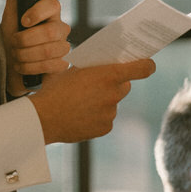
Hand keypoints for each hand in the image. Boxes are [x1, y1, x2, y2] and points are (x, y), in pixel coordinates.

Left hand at [0, 0, 71, 95]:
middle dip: (25, 40)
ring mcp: (63, 47)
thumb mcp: (9, 17)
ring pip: (50, 50)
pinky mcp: (62, 65)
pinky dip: (31, 68)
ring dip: (25, 56)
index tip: (23, 21)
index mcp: (48, 14)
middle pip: (51, 31)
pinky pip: (52, 65)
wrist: (8, 68)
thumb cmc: (9, 40)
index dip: (38, 12)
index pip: (53, 5)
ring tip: (16, 56)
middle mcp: (59, 29)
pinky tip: (23, 67)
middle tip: (13, 44)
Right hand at [26, 58, 155, 143]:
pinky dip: (96, 117)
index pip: (142, 68)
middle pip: (124, 86)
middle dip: (114, 84)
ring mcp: (110, 113)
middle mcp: (113, 94)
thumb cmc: (54, 90)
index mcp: (108, 75)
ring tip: (80, 103)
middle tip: (97, 84)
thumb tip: (100, 66)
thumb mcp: (71, 70)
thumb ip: (91, 69)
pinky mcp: (105, 128)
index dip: (146, 65)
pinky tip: (79, 115)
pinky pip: (105, 119)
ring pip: (112, 103)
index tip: (146, 64)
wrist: (44, 118)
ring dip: (102, 102)